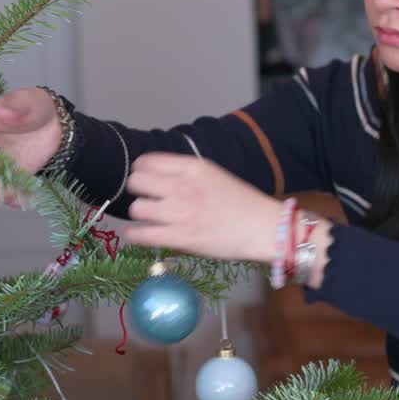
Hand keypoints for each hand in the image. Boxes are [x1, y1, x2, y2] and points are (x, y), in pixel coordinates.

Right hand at [0, 88, 62, 205]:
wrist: (55, 123)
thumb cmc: (35, 107)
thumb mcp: (29, 101)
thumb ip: (15, 106)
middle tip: (4, 186)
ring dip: (5, 193)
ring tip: (23, 189)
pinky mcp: (12, 179)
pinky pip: (10, 195)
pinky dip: (19, 198)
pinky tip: (31, 194)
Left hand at [122, 153, 282, 263]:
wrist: (264, 228)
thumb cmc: (242, 203)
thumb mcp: (214, 175)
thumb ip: (186, 173)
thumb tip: (158, 176)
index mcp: (193, 167)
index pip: (147, 161)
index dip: (140, 171)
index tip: (143, 179)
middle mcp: (183, 186)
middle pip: (136, 182)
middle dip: (137, 191)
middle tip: (144, 198)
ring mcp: (180, 212)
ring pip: (136, 208)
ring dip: (138, 213)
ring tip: (145, 217)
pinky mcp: (180, 238)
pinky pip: (142, 234)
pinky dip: (134, 234)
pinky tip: (135, 234)